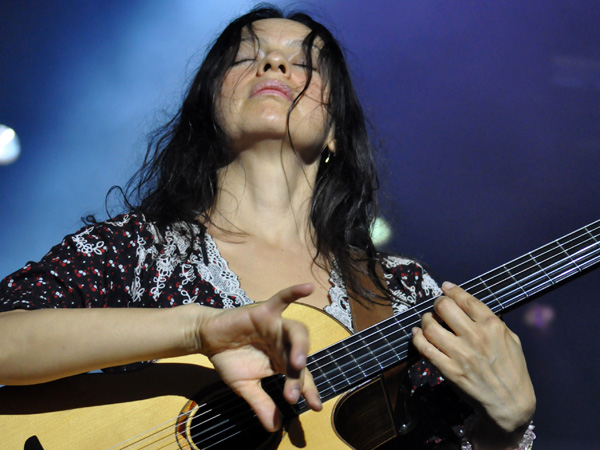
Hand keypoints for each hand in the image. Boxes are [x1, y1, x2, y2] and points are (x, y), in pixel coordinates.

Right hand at [195, 284, 321, 431]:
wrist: (207, 339)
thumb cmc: (230, 359)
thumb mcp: (245, 386)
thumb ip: (261, 404)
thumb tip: (273, 428)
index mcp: (283, 360)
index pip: (301, 376)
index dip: (309, 390)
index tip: (314, 407)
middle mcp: (284, 342)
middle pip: (301, 355)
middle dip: (301, 374)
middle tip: (294, 392)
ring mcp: (276, 325)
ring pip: (296, 331)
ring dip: (299, 346)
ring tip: (297, 363)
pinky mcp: (264, 311)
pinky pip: (282, 298)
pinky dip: (295, 292)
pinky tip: (308, 287)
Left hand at [411, 282, 534, 433]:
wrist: (510, 403)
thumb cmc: (513, 370)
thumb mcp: (511, 340)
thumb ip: (494, 322)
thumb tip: (473, 308)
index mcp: (492, 326)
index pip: (466, 300)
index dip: (452, 290)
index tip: (445, 287)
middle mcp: (475, 336)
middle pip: (444, 307)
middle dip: (438, 303)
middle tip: (438, 308)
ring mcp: (460, 353)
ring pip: (430, 326)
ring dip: (426, 320)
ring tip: (428, 321)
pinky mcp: (449, 370)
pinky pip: (425, 348)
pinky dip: (417, 338)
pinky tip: (417, 334)